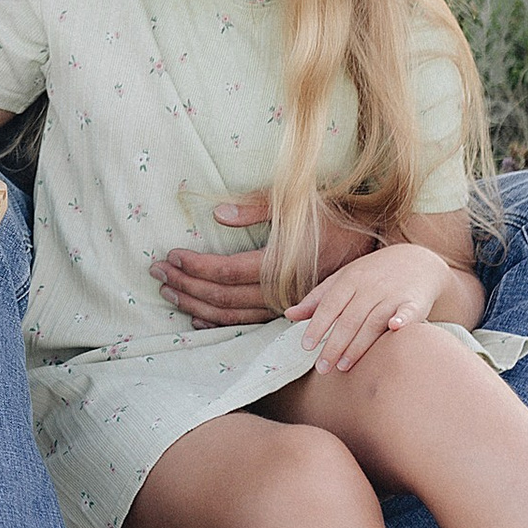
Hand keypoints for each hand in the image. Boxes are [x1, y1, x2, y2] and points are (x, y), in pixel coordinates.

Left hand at [157, 194, 375, 326]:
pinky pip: (246, 324)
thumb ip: (255, 208)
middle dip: (185, 284)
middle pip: (222, 297)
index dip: (194, 265)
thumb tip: (217, 214)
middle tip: (158, 273)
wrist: (370, 244)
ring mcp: (283, 306)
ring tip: (169, 292)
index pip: (225, 272)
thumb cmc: (332, 217)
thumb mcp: (297, 203)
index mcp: (279, 264)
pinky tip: (197, 317)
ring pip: (230, 315)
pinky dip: (218, 322)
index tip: (170, 255)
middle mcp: (280, 291)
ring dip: (195, 305)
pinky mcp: (286, 311)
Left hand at [288, 239, 459, 373]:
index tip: (307, 347)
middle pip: (349, 319)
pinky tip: (394, 328)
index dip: (318, 326)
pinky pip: (408, 311)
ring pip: (373, 321)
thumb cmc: (373, 274)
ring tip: (343, 366)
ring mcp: (393, 294)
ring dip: (358, 345)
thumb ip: (317, 299)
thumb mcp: (344, 279)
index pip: (329, 306)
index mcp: (350, 280)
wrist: (417, 260)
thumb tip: (289, 314)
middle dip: (334, 345)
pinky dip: (402, 319)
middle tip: (322, 368)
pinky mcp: (415, 301)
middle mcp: (370, 286)